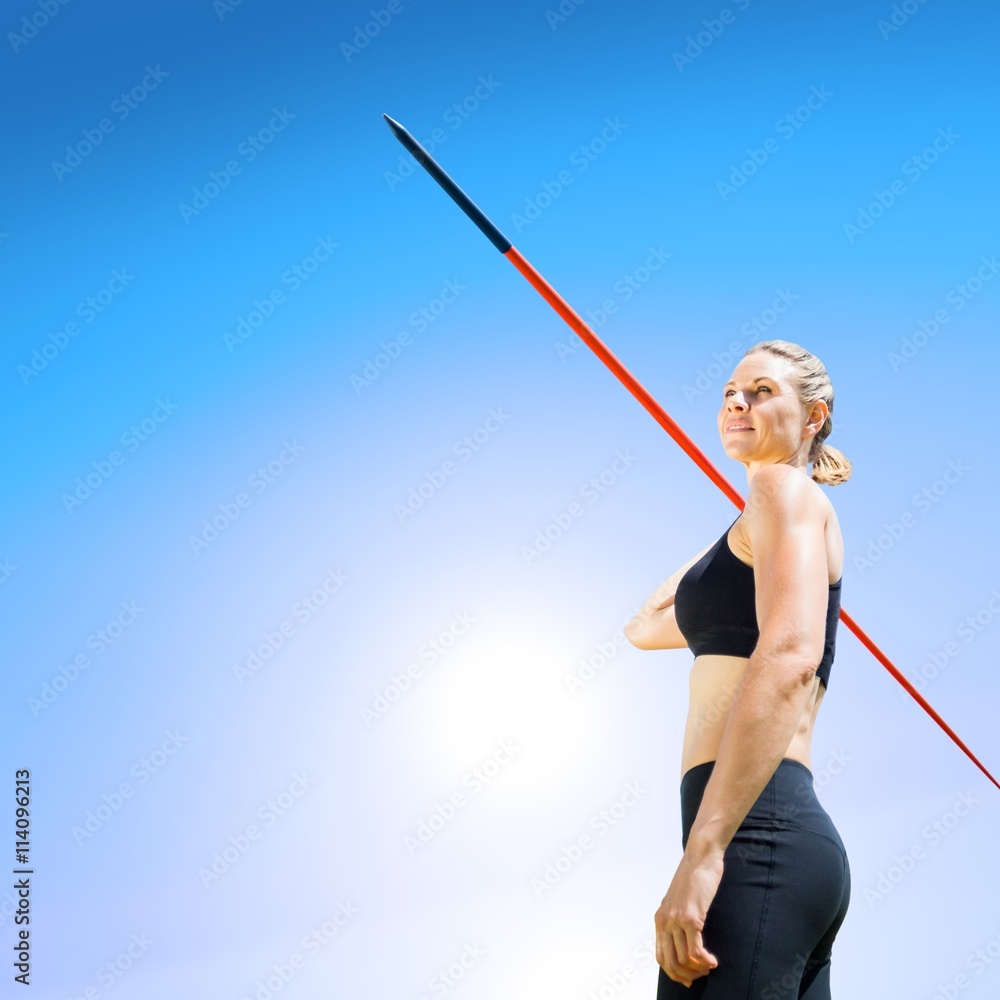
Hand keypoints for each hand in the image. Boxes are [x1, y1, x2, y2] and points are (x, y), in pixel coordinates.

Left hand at [654, 849, 723, 986]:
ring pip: (684, 959)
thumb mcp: (679, 900)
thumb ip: (677, 917)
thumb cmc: (694, 878)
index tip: (688, 979)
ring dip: (699, 969)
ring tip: (710, 966)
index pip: (660, 956)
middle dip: (686, 975)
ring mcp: (676, 919)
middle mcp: (664, 920)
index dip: (674, 973)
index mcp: (660, 918)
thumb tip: (685, 939)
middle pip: (670, 962)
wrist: (700, 857)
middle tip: (701, 975)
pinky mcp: (691, 917)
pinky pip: (695, 951)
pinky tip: (713, 961)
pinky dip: (705, 961)